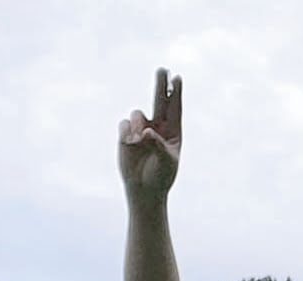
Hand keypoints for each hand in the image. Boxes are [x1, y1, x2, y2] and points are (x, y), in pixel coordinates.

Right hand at [119, 68, 182, 200]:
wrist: (143, 189)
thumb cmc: (160, 176)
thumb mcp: (166, 162)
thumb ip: (158, 144)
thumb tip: (147, 130)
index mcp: (173, 131)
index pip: (174, 108)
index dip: (176, 93)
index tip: (178, 78)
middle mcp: (158, 127)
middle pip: (159, 100)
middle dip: (161, 84)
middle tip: (163, 69)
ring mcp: (141, 129)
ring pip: (138, 113)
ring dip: (138, 125)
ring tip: (140, 143)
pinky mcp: (126, 134)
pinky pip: (124, 123)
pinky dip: (126, 133)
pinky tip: (129, 144)